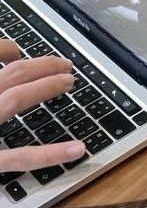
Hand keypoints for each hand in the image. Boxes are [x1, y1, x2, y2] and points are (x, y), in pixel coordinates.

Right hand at [0, 41, 84, 171]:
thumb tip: (4, 67)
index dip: (7, 49)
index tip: (18, 53)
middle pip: (12, 74)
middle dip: (42, 66)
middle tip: (65, 65)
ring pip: (15, 99)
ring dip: (46, 86)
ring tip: (70, 81)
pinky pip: (20, 158)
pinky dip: (51, 152)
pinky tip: (78, 148)